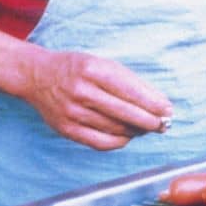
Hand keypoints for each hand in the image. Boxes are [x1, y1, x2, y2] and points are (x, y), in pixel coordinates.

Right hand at [21, 48, 172, 149]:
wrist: (38, 75)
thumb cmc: (78, 68)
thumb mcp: (103, 63)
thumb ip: (128, 81)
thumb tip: (156, 101)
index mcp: (95, 69)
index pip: (131, 90)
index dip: (152, 102)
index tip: (168, 109)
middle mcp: (82, 91)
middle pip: (125, 112)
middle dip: (149, 120)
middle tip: (163, 123)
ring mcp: (72, 112)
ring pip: (114, 128)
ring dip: (136, 131)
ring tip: (147, 128)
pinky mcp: (65, 129)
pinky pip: (98, 142)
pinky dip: (118, 142)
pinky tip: (127, 136)